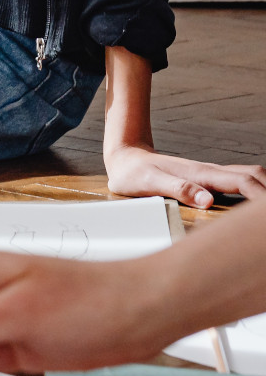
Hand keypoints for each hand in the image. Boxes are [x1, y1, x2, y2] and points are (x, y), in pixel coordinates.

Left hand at [105, 142, 265, 208]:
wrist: (124, 158)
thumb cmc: (134, 173)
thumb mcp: (150, 182)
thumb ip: (178, 189)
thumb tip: (208, 201)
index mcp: (201, 174)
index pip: (243, 181)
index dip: (261, 196)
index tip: (264, 217)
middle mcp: (210, 172)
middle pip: (253, 175)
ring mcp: (210, 176)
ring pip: (247, 177)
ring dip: (262, 189)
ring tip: (261, 215)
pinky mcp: (206, 181)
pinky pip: (238, 182)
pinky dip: (253, 190)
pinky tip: (252, 206)